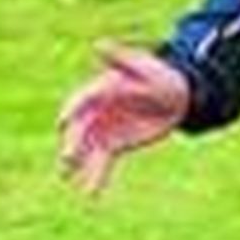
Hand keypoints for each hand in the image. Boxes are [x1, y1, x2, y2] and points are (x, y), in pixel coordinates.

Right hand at [57, 43, 190, 194]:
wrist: (175, 96)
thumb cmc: (158, 75)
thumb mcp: (143, 66)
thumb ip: (120, 59)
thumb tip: (98, 44)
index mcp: (100, 89)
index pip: (81, 101)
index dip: (72, 110)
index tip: (64, 123)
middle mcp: (97, 111)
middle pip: (80, 128)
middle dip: (73, 143)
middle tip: (67, 158)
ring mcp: (104, 129)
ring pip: (87, 149)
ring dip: (78, 164)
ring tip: (69, 179)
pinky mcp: (114, 145)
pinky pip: (102, 163)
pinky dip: (96, 178)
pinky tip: (91, 195)